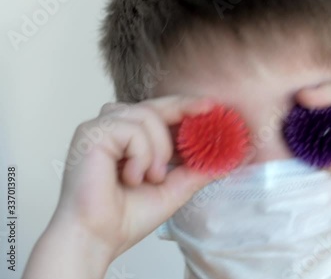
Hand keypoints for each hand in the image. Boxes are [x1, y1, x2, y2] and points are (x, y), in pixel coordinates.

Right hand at [57, 95, 215, 256]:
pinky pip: (132, 130)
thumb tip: (228, 161)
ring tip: (151, 177)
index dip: (184, 106)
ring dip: (159, 150)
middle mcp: (113, 127)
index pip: (159, 111)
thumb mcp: (173, 189)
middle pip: (155, 105)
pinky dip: (141, 155)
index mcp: (128, 138)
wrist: (99, 238)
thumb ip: (197, 171)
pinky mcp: (91, 133)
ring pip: (147, 115)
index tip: (211, 106)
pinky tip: (132, 177)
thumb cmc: (126, 216)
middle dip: (182, 113)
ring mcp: (100, 128)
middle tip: (205, 116)